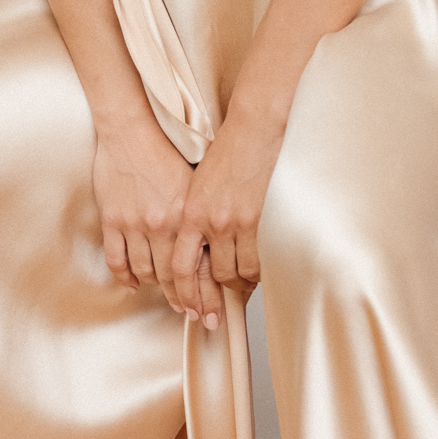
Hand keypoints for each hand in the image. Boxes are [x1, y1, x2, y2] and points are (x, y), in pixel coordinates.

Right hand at [92, 120, 223, 323]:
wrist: (131, 130)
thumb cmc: (166, 151)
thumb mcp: (194, 183)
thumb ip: (201, 215)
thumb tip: (215, 245)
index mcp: (185, 216)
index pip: (196, 266)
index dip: (203, 294)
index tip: (208, 310)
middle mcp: (161, 225)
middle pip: (171, 276)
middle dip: (182, 299)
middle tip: (190, 315)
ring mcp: (134, 224)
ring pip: (144, 271)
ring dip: (154, 287)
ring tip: (164, 295)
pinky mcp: (112, 220)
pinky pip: (117, 259)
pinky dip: (125, 276)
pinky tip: (134, 284)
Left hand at [171, 108, 285, 324]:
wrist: (253, 128)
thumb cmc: (226, 151)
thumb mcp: (199, 185)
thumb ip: (196, 216)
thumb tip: (200, 246)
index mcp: (189, 212)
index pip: (179, 266)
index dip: (184, 292)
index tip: (189, 307)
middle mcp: (208, 221)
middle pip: (210, 275)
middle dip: (214, 297)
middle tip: (218, 310)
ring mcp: (234, 222)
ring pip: (235, 272)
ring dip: (239, 286)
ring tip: (241, 291)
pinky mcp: (258, 220)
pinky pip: (257, 260)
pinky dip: (257, 273)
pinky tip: (258, 275)